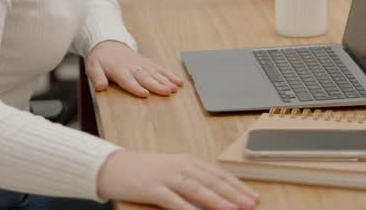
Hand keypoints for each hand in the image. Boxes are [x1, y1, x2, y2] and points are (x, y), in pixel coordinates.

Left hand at [86, 40, 184, 97]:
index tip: (145, 94)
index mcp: (119, 70)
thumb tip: (100, 87)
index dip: (136, 87)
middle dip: (157, 85)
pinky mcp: (148, 63)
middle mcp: (133, 67)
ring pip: (155, 73)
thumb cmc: (101, 59)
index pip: (128, 80)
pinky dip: (170, 75)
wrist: (109, 43)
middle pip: (146, 77)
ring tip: (175, 89)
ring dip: (166, 81)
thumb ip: (97, 77)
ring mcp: (142, 65)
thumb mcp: (92, 67)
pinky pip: (160, 69)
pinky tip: (178, 82)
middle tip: (167, 92)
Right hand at [98, 150, 258, 209]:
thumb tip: (216, 193)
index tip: (252, 195)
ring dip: (217, 200)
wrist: (113, 167)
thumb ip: (193, 179)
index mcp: (187, 161)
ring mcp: (166, 176)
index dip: (236, 185)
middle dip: (234, 194)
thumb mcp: (172, 171)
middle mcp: (180, 166)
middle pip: (212, 181)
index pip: (218, 174)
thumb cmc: (144, 171)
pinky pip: (173, 200)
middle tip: (251, 204)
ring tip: (233, 209)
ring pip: (197, 189)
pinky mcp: (152, 188)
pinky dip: (188, 208)